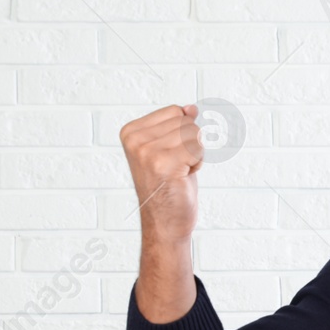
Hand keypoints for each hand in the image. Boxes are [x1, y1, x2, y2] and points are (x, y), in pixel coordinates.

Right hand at [120, 103, 202, 241]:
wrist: (165, 222)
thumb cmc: (169, 186)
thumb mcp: (172, 148)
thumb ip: (179, 126)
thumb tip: (191, 108)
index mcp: (131, 132)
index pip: (175, 112)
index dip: (182, 134)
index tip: (170, 156)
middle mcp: (135, 140)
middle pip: (186, 122)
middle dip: (190, 145)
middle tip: (176, 167)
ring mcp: (147, 152)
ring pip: (194, 134)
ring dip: (195, 155)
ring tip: (179, 172)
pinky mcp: (163, 164)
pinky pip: (198, 148)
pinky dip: (197, 163)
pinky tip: (182, 177)